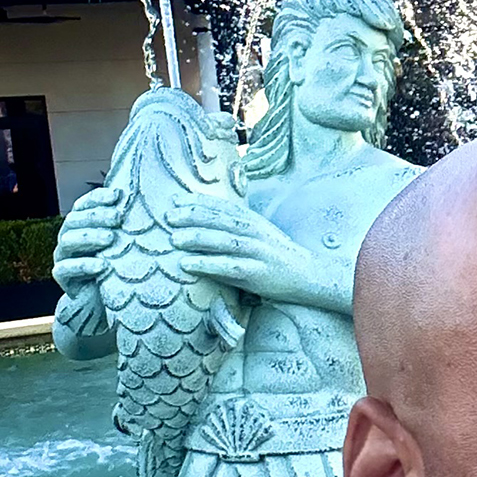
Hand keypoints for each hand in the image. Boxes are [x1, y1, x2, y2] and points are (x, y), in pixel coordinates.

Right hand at [52, 186, 123, 292]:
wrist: (109, 300)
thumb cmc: (120, 266)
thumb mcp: (126, 244)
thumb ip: (129, 226)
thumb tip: (151, 203)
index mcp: (81, 224)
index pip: (84, 205)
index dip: (98, 198)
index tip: (117, 196)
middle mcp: (69, 236)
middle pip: (75, 220)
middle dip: (97, 216)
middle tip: (118, 217)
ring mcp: (63, 256)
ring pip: (68, 241)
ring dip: (89, 237)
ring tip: (111, 238)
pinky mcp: (63, 277)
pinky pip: (65, 269)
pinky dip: (83, 265)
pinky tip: (102, 266)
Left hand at [165, 199, 309, 300]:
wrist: (309, 276)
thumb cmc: (277, 256)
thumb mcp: (260, 234)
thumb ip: (236, 226)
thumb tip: (204, 221)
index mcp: (254, 221)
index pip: (223, 206)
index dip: (198, 202)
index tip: (175, 200)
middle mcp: (255, 232)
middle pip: (219, 220)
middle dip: (192, 217)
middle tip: (168, 217)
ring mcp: (257, 252)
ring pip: (222, 241)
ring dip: (196, 238)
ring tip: (173, 239)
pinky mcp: (257, 273)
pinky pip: (228, 267)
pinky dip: (207, 264)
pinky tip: (188, 265)